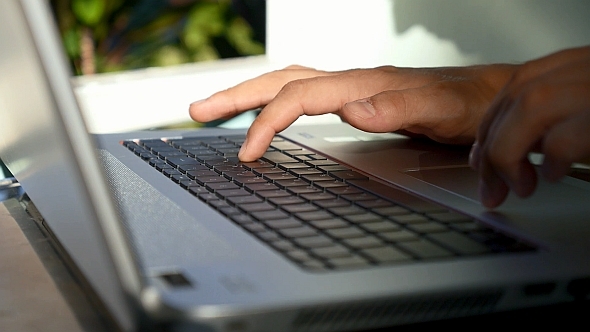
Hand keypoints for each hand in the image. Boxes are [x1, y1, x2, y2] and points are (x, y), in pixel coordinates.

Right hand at [189, 64, 514, 160]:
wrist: (490, 97)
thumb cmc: (469, 104)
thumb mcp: (441, 109)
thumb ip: (398, 106)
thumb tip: (353, 108)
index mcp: (363, 84)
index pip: (299, 96)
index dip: (267, 122)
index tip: (246, 152)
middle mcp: (352, 82)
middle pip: (281, 80)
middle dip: (236, 96)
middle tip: (197, 110)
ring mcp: (352, 90)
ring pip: (288, 84)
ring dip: (249, 96)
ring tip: (215, 110)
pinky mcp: (356, 100)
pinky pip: (303, 97)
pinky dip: (275, 105)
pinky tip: (269, 118)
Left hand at [470, 46, 589, 207]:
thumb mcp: (581, 113)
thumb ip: (546, 124)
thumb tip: (498, 154)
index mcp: (574, 67)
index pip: (511, 93)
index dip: (487, 131)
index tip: (479, 164)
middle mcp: (585, 69)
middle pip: (514, 100)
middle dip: (491, 151)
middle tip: (493, 190)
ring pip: (531, 108)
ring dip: (512, 153)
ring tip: (522, 187)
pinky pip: (569, 134)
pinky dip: (554, 158)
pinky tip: (556, 175)